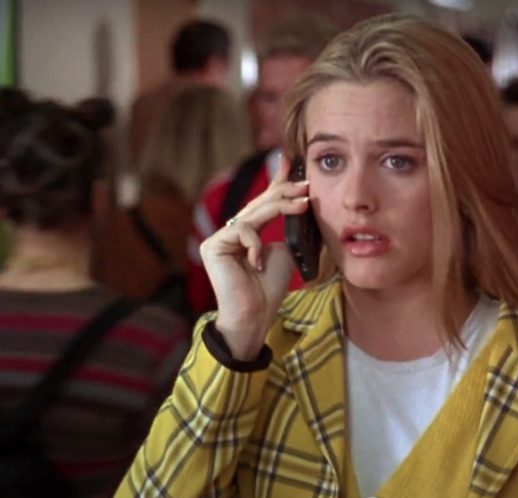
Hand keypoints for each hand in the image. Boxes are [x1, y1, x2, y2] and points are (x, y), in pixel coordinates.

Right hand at [200, 155, 309, 359]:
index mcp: (247, 232)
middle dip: (284, 191)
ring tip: (302, 204)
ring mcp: (219, 238)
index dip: (277, 181)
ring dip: (280, 206)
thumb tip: (306, 205)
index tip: (290, 160)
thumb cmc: (268, 290)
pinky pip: (241, 231)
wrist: (254, 316)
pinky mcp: (211, 246)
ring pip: (253, 214)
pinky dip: (255, 244)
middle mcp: (231, 232)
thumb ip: (289, 230)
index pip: (263, 202)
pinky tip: (259, 262)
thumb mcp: (286, 252)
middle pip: (259, 204)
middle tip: (306, 184)